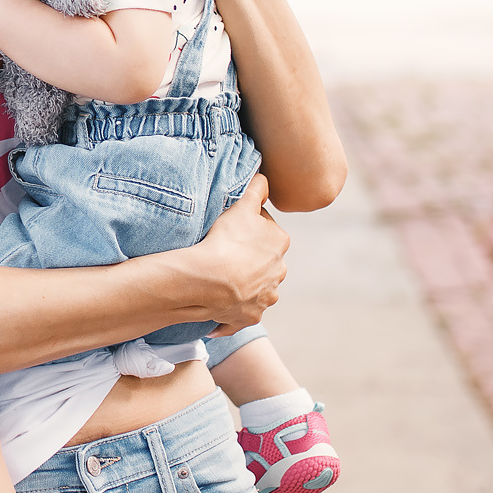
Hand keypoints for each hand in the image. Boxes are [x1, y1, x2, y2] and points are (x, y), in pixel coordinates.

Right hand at [162, 173, 285, 333]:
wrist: (212, 280)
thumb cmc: (227, 240)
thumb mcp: (243, 206)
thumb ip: (257, 188)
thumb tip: (265, 175)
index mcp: (280, 243)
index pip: (265, 230)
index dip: (247, 229)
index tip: (231, 231)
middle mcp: (279, 272)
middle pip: (263, 261)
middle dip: (248, 258)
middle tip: (223, 253)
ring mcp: (266, 297)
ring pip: (256, 287)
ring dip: (243, 285)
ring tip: (219, 279)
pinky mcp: (251, 317)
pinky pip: (242, 313)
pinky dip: (232, 311)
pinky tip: (216, 306)